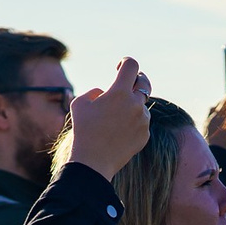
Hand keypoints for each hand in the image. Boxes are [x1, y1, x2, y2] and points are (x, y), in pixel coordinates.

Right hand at [65, 57, 151, 178]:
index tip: (119, 67)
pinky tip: (118, 132)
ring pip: (141, 105)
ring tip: (113, 120)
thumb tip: (104, 93)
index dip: (126, 62)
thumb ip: (95, 92)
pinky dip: (133, 123)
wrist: (93, 161)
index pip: (132, 66)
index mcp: (119, 93)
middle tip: (130, 82)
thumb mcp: (80, 104)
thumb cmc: (83, 130)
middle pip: (144, 82)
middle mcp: (135, 104)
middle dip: (137, 79)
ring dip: (131, 106)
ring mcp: (143, 120)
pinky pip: (142, 122)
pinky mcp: (145, 134)